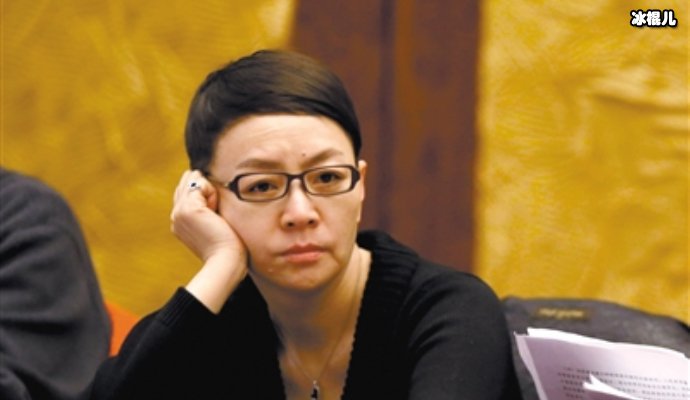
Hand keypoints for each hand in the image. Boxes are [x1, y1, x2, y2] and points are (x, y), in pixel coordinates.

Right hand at [171, 170, 247, 312]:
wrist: (225, 261)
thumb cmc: (228, 247)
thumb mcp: (215, 224)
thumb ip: (208, 209)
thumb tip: (212, 188)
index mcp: (179, 221)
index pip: (186, 191)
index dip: (204, 192)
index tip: (215, 214)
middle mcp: (175, 215)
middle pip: (186, 182)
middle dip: (205, 188)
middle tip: (216, 211)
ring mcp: (179, 212)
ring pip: (192, 180)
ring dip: (209, 190)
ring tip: (215, 212)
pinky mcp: (188, 209)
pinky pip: (199, 183)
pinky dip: (212, 192)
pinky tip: (215, 210)